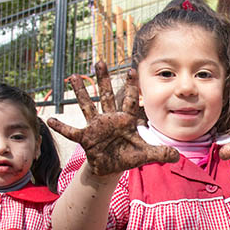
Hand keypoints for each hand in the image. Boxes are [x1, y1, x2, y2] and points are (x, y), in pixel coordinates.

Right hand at [47, 61, 178, 175]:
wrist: (111, 168)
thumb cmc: (127, 157)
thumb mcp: (146, 155)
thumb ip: (162, 153)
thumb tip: (178, 155)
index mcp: (125, 120)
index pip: (130, 100)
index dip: (132, 87)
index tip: (132, 70)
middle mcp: (109, 119)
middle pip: (106, 96)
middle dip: (103, 79)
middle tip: (100, 62)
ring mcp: (96, 127)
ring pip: (88, 106)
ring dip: (81, 92)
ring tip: (73, 76)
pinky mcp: (86, 138)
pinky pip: (72, 132)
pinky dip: (62, 127)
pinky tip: (51, 120)